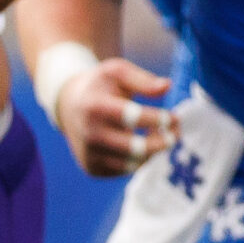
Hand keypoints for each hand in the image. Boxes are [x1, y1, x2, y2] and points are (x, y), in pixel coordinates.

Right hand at [51, 58, 174, 177]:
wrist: (68, 106)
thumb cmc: (100, 87)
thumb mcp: (117, 72)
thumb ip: (142, 79)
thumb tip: (166, 87)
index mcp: (94, 107)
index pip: (134, 118)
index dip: (159, 119)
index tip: (174, 117)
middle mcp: (89, 134)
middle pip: (136, 148)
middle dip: (162, 142)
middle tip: (175, 134)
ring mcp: (89, 154)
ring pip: (133, 163)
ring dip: (154, 152)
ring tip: (161, 137)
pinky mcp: (92, 169)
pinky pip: (124, 170)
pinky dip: (139, 160)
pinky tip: (142, 145)